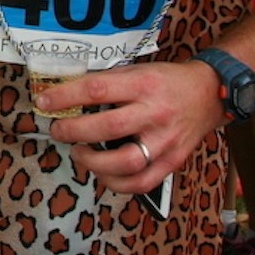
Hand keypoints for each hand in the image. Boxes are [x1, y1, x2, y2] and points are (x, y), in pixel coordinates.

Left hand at [40, 60, 225, 192]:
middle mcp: (155, 113)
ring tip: (78, 153)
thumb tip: (64, 94)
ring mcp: (166, 141)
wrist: (210, 94)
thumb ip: (107, 83)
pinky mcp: (172, 161)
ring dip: (92, 162)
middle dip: (73, 131)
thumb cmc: (166, 81)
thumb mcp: (137, 70)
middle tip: (58, 130)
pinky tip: (102, 173)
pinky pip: (141, 183)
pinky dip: (115, 184)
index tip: (44, 101)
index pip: (98, 90)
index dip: (66, 97)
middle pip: (108, 127)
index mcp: (143, 84)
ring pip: (125, 162)